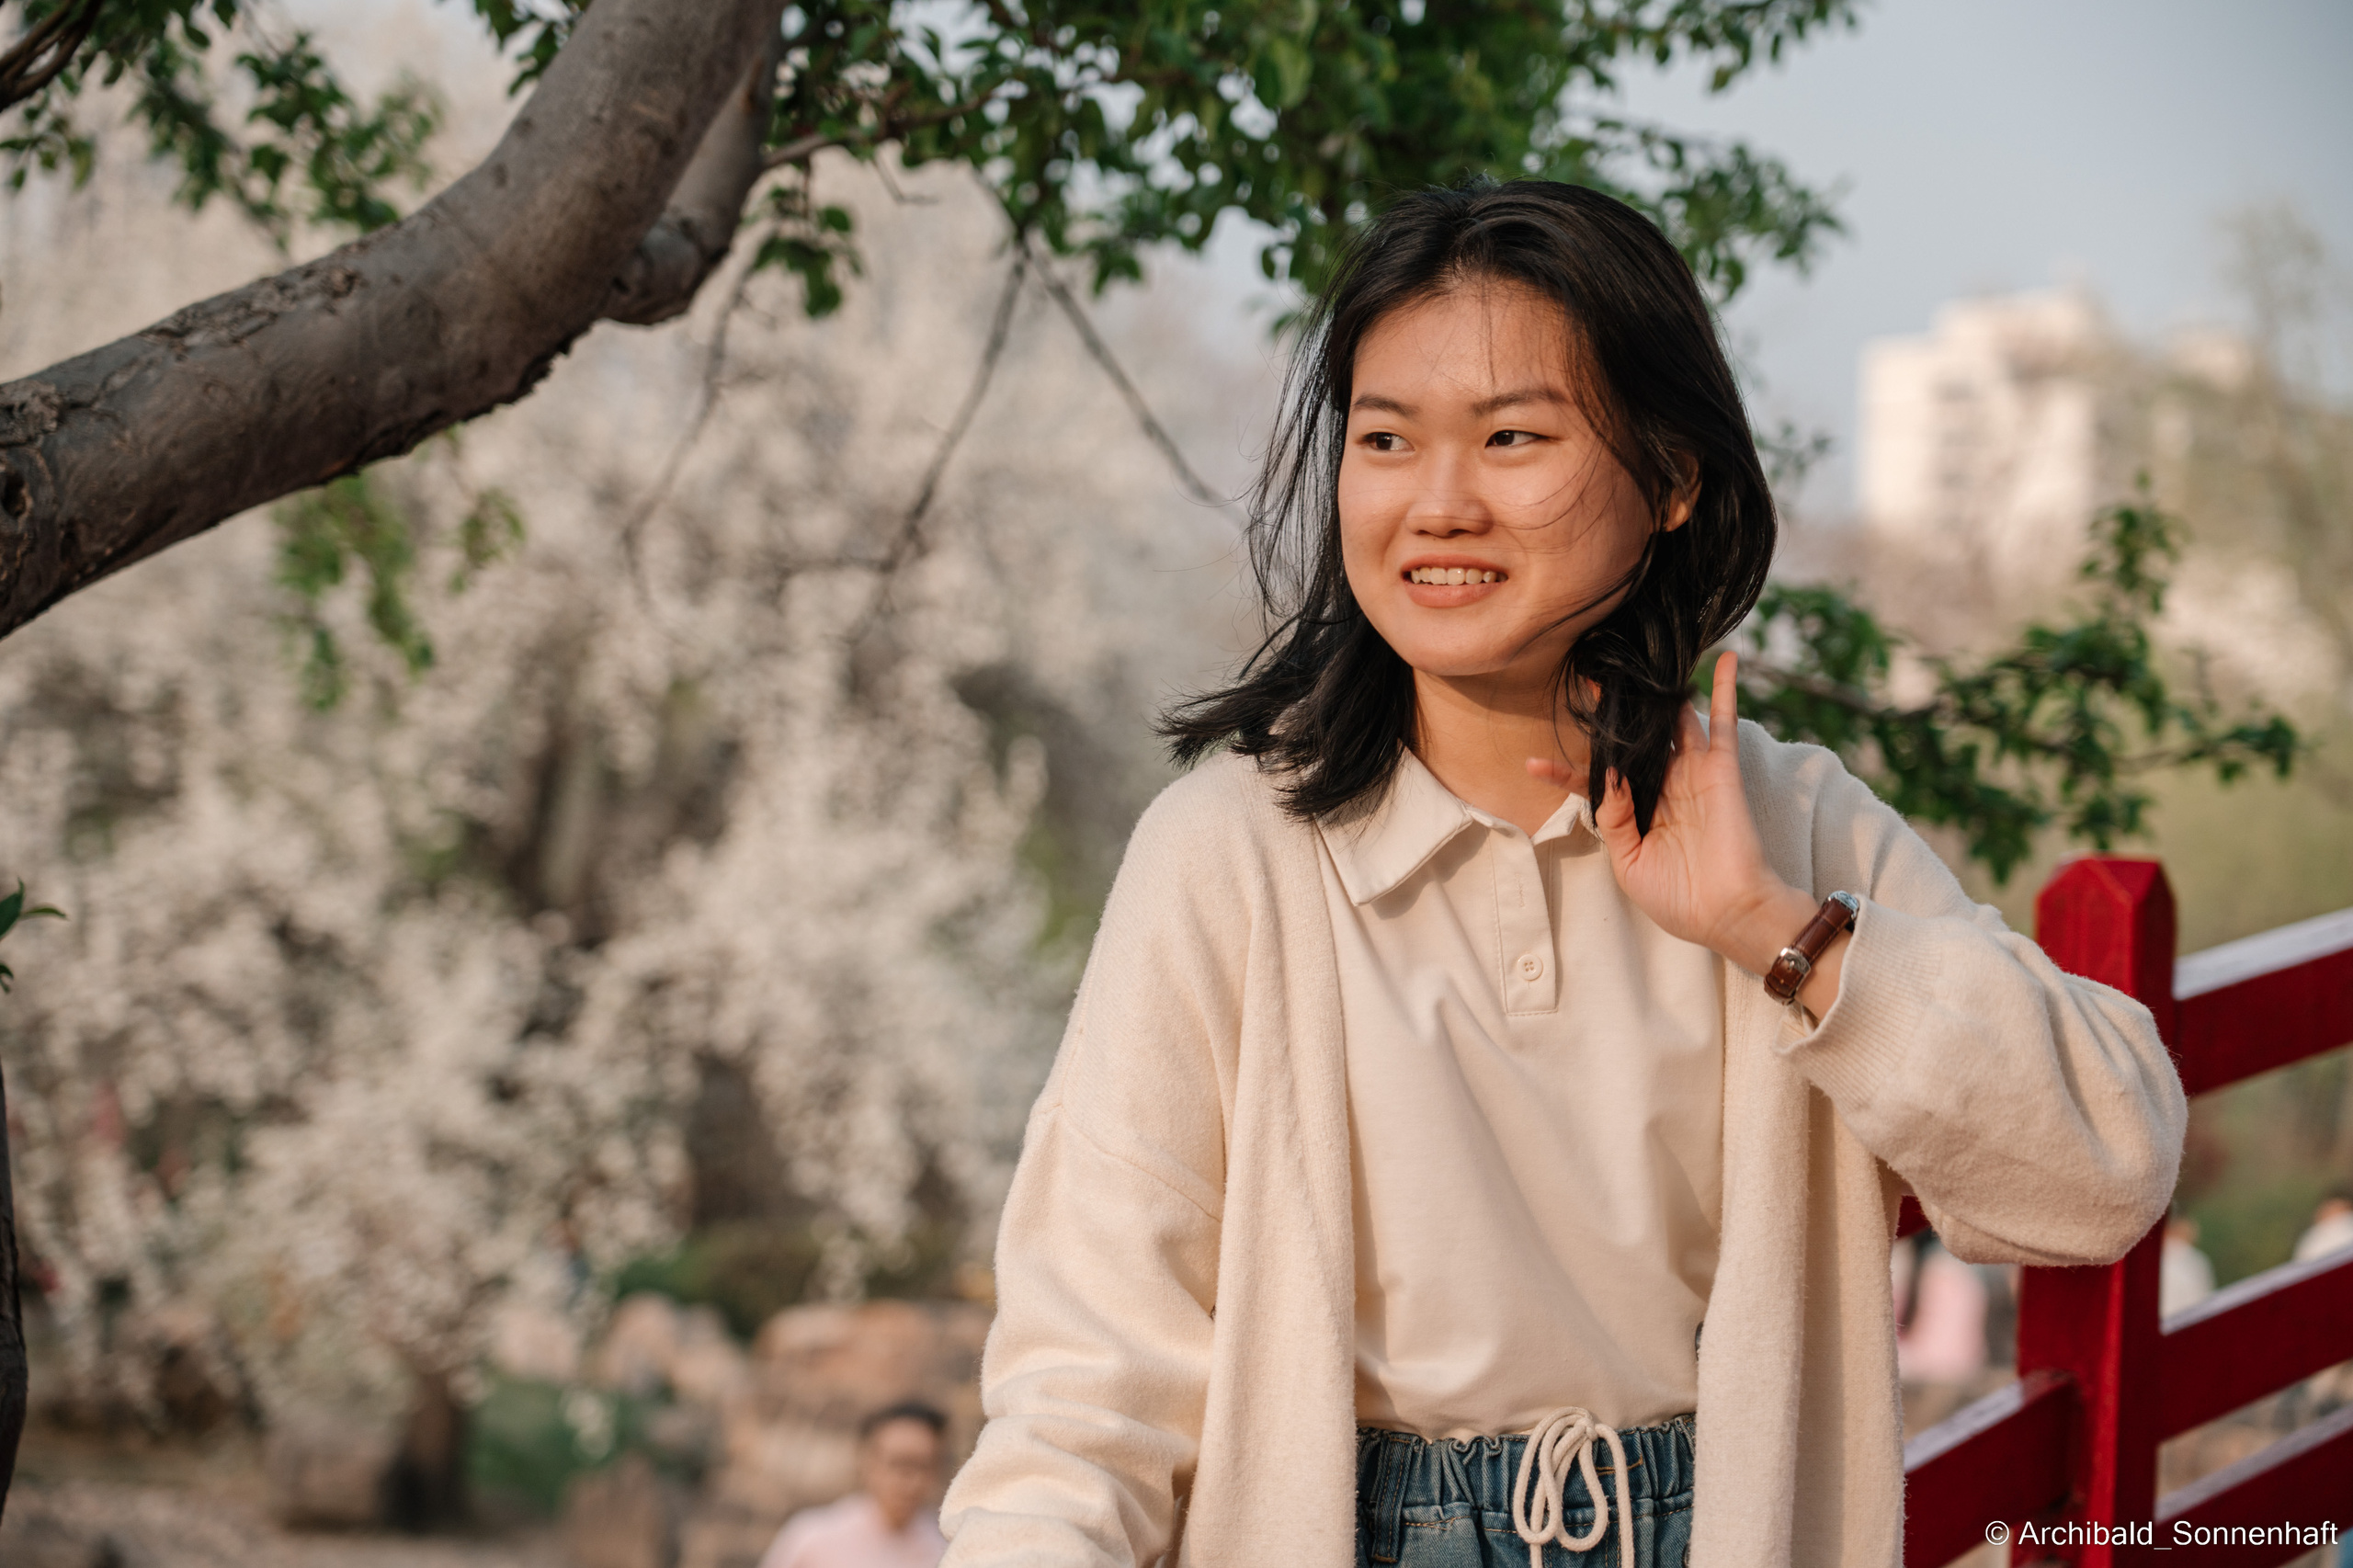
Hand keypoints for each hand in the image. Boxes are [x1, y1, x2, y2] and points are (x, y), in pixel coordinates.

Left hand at [1564, 651, 1821, 980]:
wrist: (1726, 913)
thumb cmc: (1677, 898)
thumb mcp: (1628, 864)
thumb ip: (1613, 819)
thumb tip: (1606, 774)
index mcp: (1637, 812)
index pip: (1597, 781)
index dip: (1565, 772)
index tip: (1532, 765)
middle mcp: (1662, 786)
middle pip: (1633, 740)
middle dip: (1612, 715)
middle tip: (1590, 681)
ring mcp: (1692, 774)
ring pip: (1672, 721)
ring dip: (1657, 693)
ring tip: (1637, 660)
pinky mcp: (1721, 768)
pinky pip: (1722, 722)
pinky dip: (1724, 689)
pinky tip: (1723, 657)